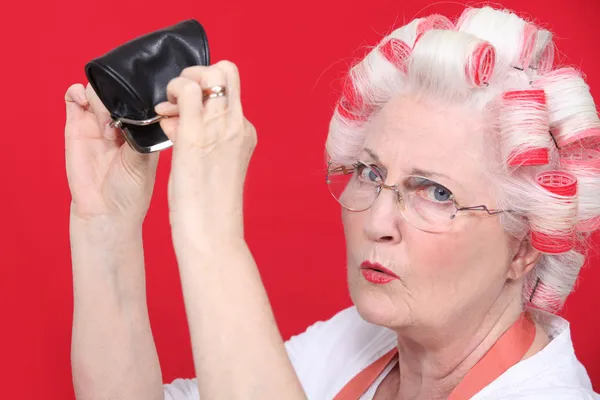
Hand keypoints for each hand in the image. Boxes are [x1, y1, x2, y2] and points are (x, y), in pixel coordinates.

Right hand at [64, 83, 159, 223]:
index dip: (139, 93)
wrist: (106, 210)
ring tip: (106, 128)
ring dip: (100, 98)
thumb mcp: (145, 159)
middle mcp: (121, 120)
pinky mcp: (76, 126)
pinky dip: (76, 92)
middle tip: (119, 124)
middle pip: (117, 88)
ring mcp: (98, 122)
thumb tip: (136, 110)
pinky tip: (83, 105)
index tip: (140, 107)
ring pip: (97, 89)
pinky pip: (73, 98)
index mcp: (142, 125)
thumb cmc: (131, 190)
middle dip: (118, 96)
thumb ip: (140, 132)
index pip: (140, 95)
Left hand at [154, 61, 256, 246]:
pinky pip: (187, 90)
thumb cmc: (209, 207)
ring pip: (209, 72)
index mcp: (245, 133)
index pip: (230, 89)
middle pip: (227, 70)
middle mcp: (237, 124)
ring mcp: (220, 127)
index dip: (207, 88)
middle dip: (198, 74)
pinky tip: (163, 116)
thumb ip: (199, 138)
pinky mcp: (197, 136)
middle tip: (180, 98)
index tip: (188, 109)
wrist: (212, 233)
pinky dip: (172, 93)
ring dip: (182, 83)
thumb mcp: (212, 166)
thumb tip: (175, 120)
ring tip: (169, 111)